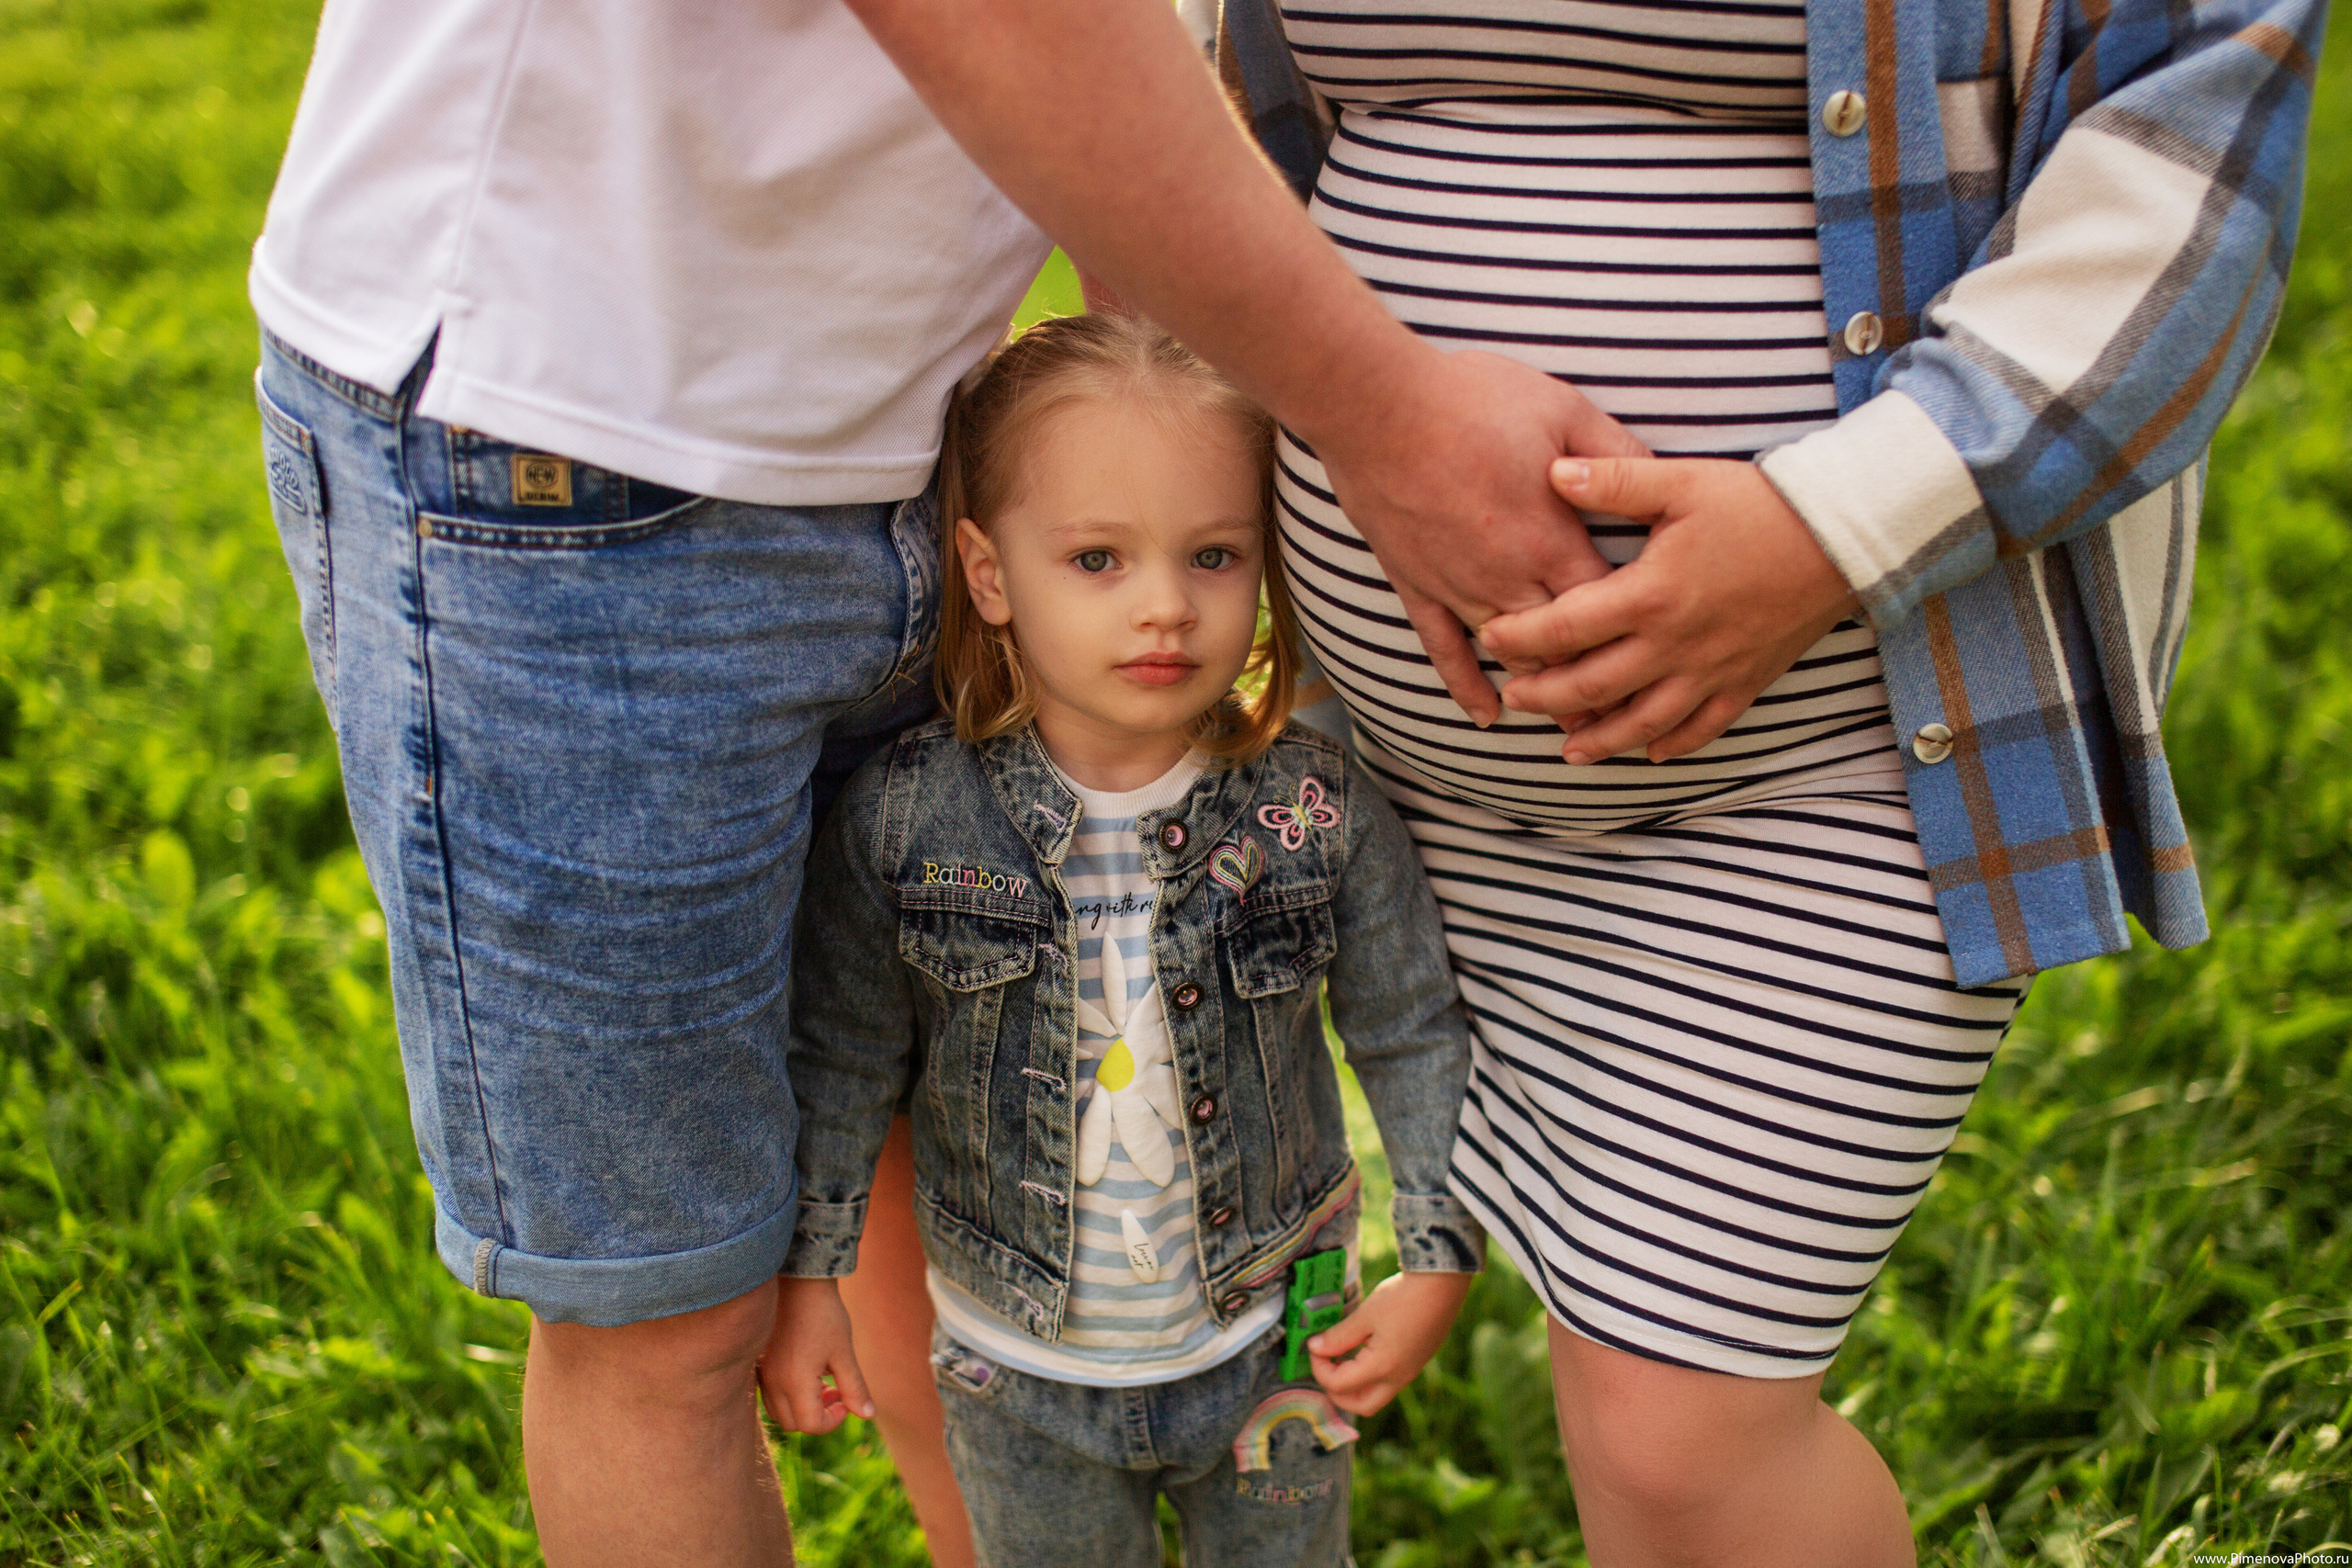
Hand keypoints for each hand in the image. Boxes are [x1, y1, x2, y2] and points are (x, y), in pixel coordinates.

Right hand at [758, 1277, 875, 1434]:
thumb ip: (855, 1388)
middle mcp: (773, 1382)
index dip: (833, 1420)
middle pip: (793, 1424)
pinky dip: (789, 1395)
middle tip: (836, 1392)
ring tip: (823, 1383)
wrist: (799, 1282)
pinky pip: (770, 1395)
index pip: (811, 1425)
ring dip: (802, 1407)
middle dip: (817, 1416)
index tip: (846, 1399)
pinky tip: (807, 1373)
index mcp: (794, 1382)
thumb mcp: (844, 1353)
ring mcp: (763, 1373)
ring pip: (779, 1412)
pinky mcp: (760, 1363)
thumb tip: (868, 1415)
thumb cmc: (825, 1315)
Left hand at [1307, 1269, 1472, 1417]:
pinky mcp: (1416, 1362)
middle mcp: (1398, 1378)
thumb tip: (1315, 1348)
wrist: (1443, 1284)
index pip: (1339, 1385)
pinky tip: (1362, 1349)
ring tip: (1340, 1357)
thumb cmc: (1403, 1297)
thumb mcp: (1366, 1314)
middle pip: (1361, 1405)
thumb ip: (1338, 1336)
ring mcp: (1410, 1372)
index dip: (1319, 1368)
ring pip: (1376, 1395)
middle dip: (1337, 1392)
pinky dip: (1369, 1374)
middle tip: (1324, 1366)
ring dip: (1354, 1385)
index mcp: (1382, 1368)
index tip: (1313, 1346)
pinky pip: (1388, 1381)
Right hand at [1311, 350, 1646, 724]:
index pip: (1607, 605)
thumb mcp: (1563, 409)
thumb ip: (1613, 452)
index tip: (1661, 658)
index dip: (1635, 635)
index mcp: (1551, 539)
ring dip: (1543, 691)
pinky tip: (1485, 714)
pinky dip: (1465, 685)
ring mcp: (1459, 586)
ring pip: (1509, 656)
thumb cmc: (1471, 400)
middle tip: (1628, 715)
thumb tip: (1660, 478)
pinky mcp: (1417, 584)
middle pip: (1564, 648)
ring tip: (1575, 727)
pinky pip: (1443, 648)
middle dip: (1596, 681)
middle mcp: (1508, 577)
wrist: (1378, 405)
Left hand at [1480, 457, 1858, 763]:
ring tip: (1567, 749)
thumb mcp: (1682, 482)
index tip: (1489, 636)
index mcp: (1650, 595)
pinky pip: (1702, 729)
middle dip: (1545, 697)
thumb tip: (1553, 473)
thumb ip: (1614, 481)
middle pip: (1590, 687)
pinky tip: (1647, 752)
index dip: (1519, 637)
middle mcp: (1674, 644)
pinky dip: (1671, 744)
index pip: (1564, 629)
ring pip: (1642, 723)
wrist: (1844, 535)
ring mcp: (1710, 671)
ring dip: (1599, 740)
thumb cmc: (1761, 504)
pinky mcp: (1745, 682)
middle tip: (1514, 697)